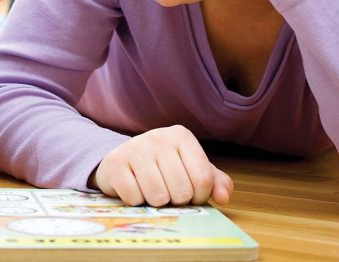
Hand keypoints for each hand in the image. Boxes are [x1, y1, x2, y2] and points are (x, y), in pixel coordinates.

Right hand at [91, 125, 233, 205]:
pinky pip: (134, 198)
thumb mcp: (190, 170)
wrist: (121, 161)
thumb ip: (213, 182)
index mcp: (181, 136)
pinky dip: (135, 201)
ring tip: (150, 190)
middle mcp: (158, 137)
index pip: (203, 179)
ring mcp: (134, 147)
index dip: (199, 197)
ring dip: (156, 202)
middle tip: (167, 192)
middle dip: (176, 201)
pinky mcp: (114, 162)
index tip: (190, 195)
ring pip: (158, 196)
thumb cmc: (161, 168)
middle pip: (181, 190)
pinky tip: (133, 188)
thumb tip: (223, 197)